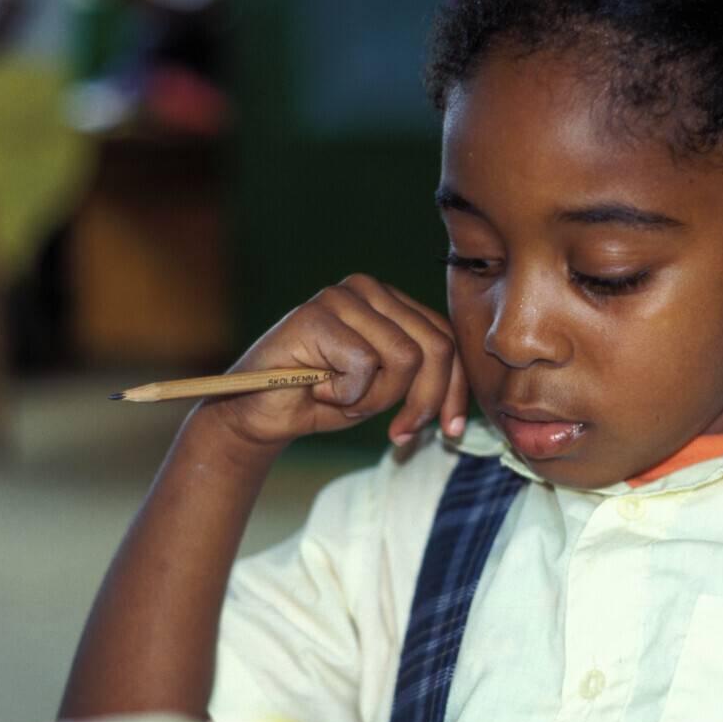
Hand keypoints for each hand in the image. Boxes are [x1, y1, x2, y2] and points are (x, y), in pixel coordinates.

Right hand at [208, 274, 467, 448]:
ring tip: (343, 400)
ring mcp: (342, 297)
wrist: (259, 414)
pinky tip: (319, 390)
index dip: (455, 389)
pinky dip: (347, 395)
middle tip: (399, 432)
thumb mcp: (386, 391)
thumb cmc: (323, 400)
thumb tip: (463, 408)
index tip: (450, 431)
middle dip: (424, 400)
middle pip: (435, 347)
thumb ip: (422, 380)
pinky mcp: (316, 315)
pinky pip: (364, 364)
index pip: (446, 339)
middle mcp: (370, 289)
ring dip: (376, 399)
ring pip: (405, 357)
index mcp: (392, 302)